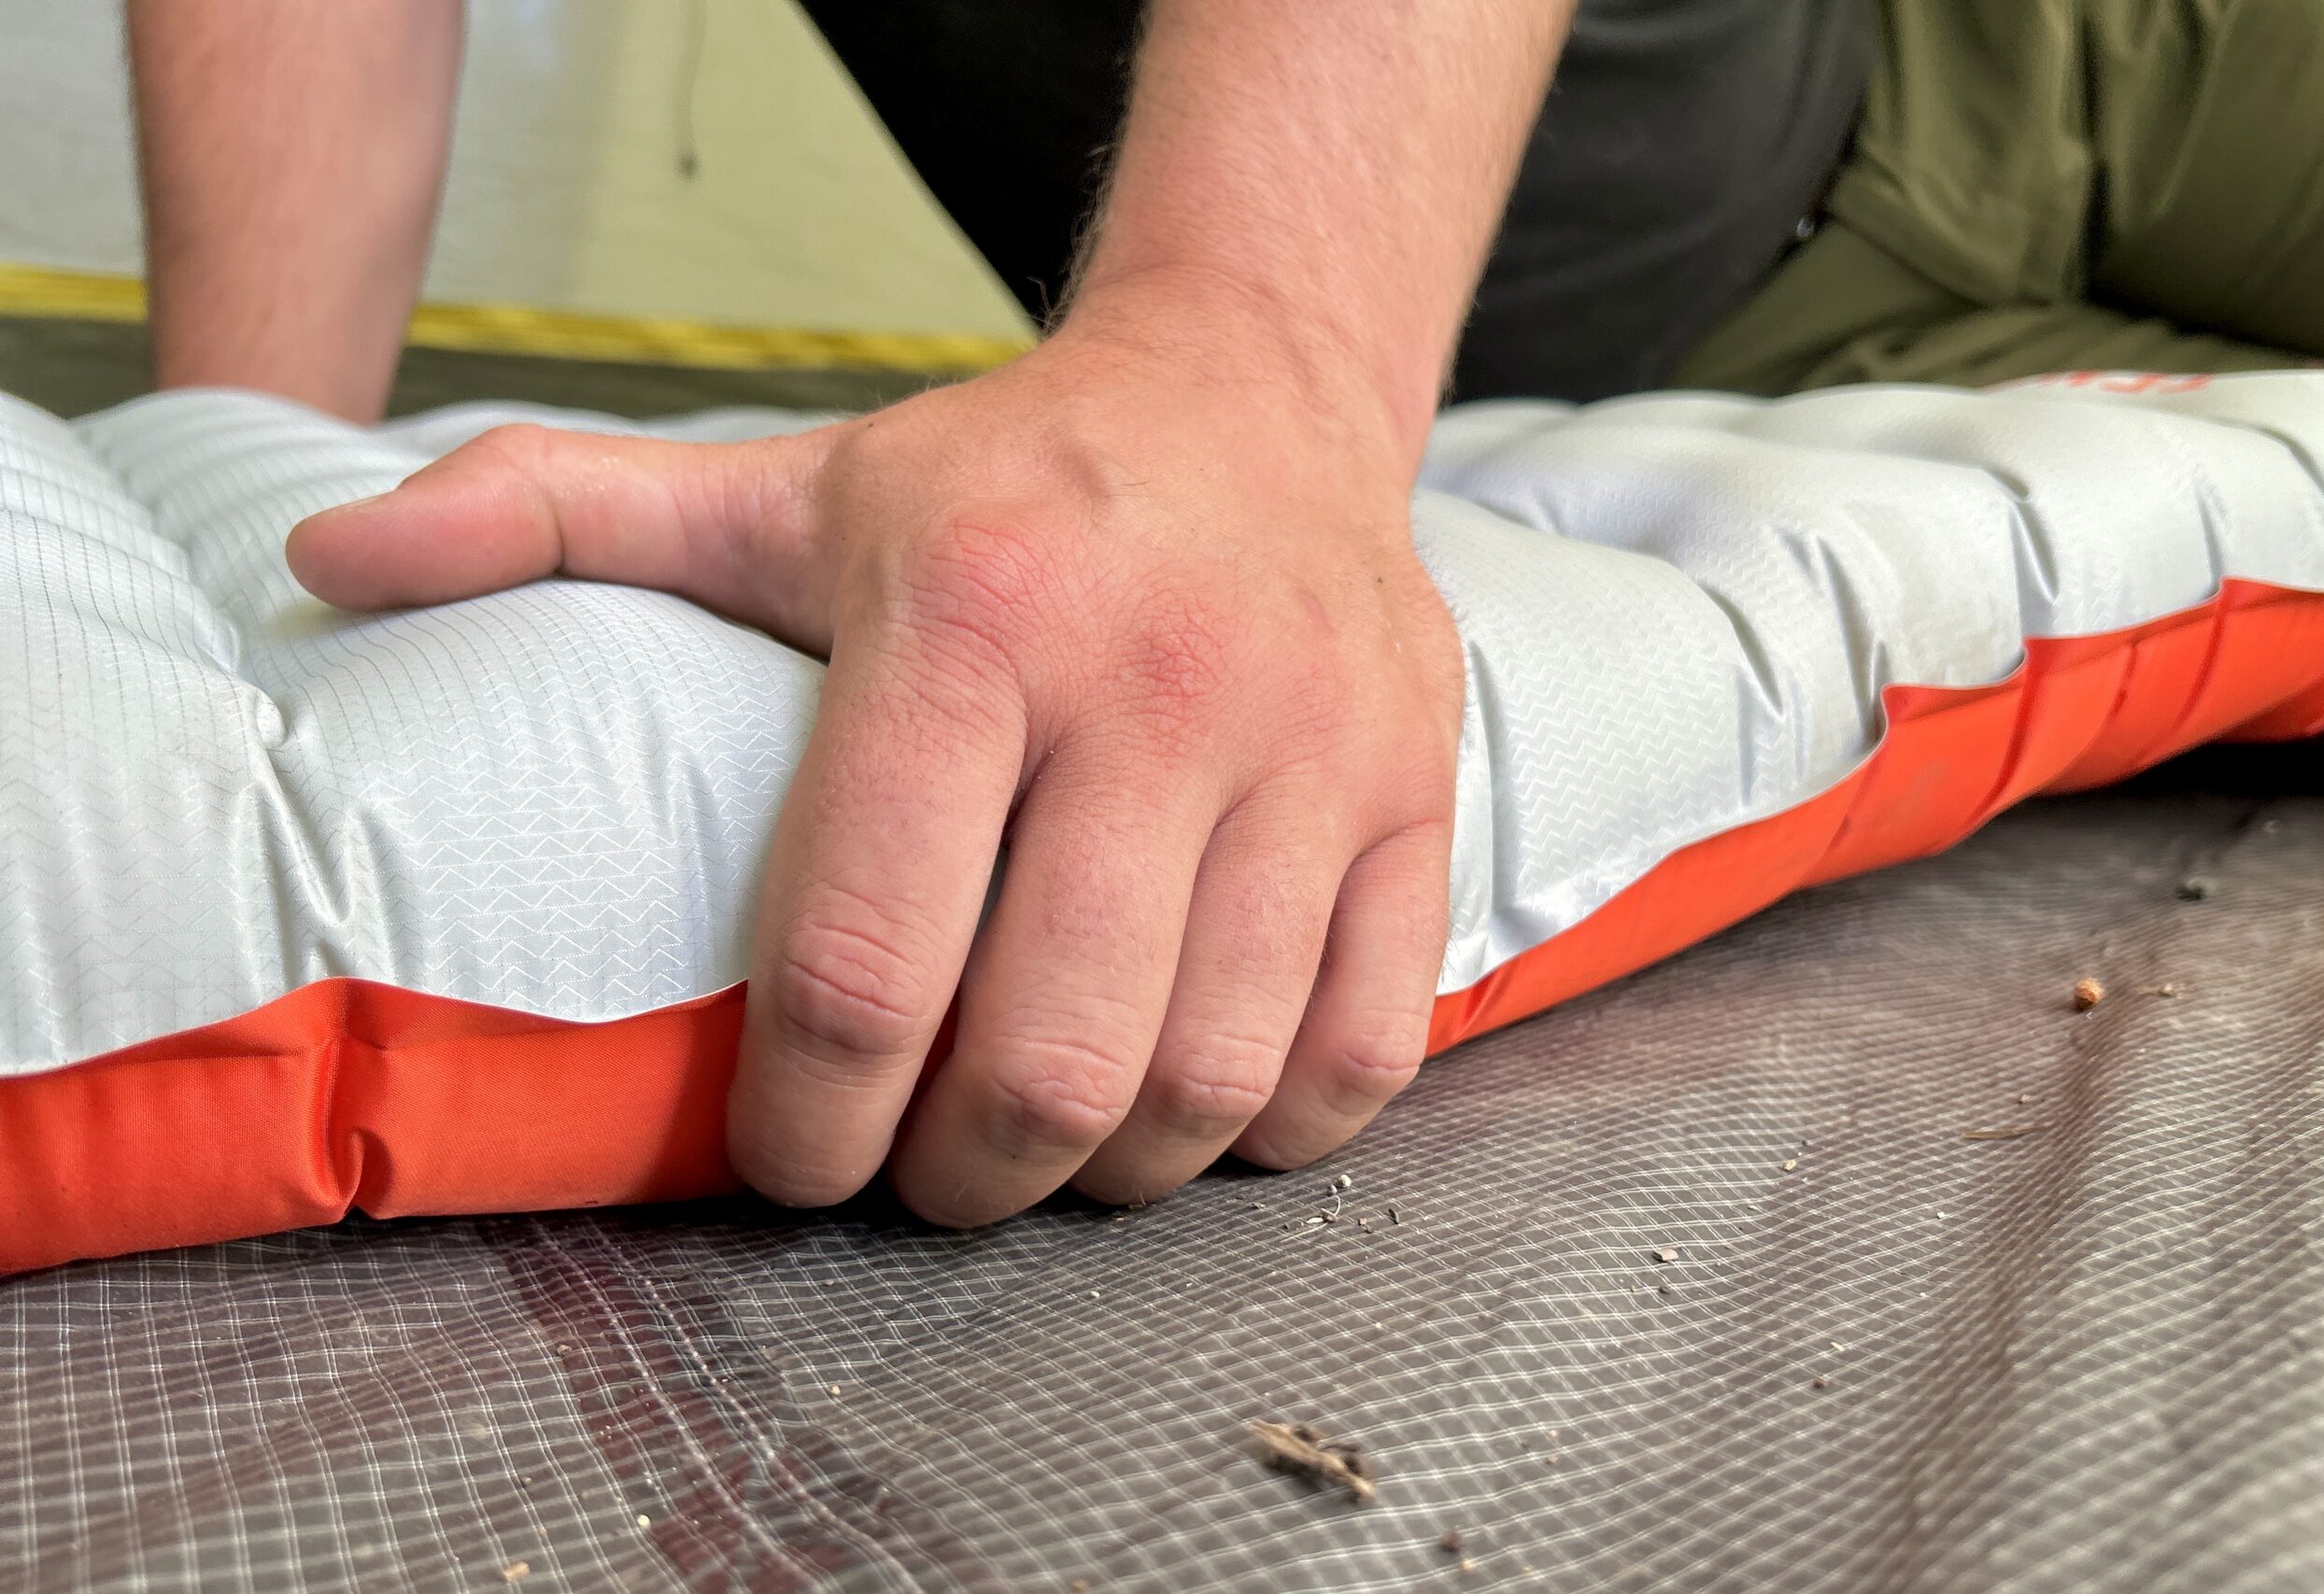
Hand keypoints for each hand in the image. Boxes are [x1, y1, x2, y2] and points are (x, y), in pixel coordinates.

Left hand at [286, 298, 1463, 1224]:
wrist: (1260, 394)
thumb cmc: (1004, 481)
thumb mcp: (780, 486)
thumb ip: (554, 517)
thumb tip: (328, 569)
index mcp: (973, 616)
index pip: (862, 957)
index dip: (808, 1122)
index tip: (792, 1163)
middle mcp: (1160, 684)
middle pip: (1047, 1059)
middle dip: (958, 1177)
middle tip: (919, 1173)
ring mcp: (1316, 749)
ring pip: (1208, 1077)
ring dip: (1107, 1173)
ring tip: (1047, 1148)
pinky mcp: (1420, 794)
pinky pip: (1362, 1045)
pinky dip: (1273, 1130)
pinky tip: (1199, 1106)